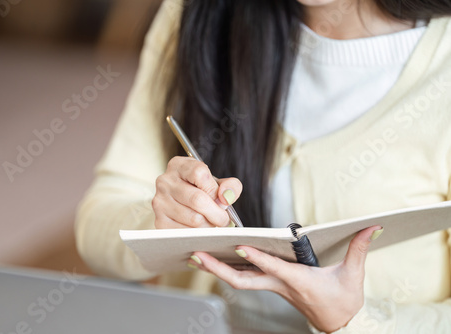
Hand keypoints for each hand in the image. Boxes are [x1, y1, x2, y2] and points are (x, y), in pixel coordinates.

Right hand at [153, 156, 242, 228]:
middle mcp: (165, 181)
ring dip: (208, 225)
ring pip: (193, 219)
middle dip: (216, 213)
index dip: (214, 189)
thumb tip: (226, 197)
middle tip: (223, 219)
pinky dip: (197, 235)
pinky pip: (185, 232)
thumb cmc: (200, 191)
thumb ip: (230, 186)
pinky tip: (199, 229)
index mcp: (179, 166)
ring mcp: (159, 201)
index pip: (199, 173)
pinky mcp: (159, 221)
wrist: (181, 203)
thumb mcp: (217, 183)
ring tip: (211, 223)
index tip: (221, 200)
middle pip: (197, 199)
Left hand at [188, 225, 383, 332]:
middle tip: (197, 254)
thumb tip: (371, 227)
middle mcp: (280, 285)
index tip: (240, 246)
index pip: (274, 269)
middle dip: (218, 268)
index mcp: (299, 281)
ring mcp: (273, 287)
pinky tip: (216, 260)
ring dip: (217, 268)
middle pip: (243, 279)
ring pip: (239, 279)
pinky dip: (229, 268)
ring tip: (196, 254)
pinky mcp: (272, 286)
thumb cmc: (343, 301)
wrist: (338, 324)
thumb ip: (359, 250)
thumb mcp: (354, 276)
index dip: (256, 257)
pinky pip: (245, 277)